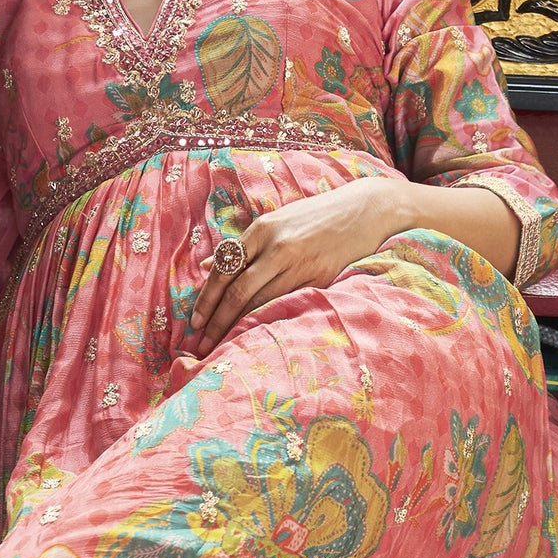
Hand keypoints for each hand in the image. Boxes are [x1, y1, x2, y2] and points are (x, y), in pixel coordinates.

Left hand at [189, 176, 411, 354]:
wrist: (363, 211)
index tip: (194, 322)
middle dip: (216, 320)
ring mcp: (300, 265)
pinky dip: (268, 321)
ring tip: (222, 346)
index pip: (224, 270)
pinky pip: (286, 305)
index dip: (206, 299)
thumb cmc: (314, 216)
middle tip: (201, 344)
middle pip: (238, 291)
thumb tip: (209, 265)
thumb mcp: (275, 222)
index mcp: (261, 229)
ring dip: (238, 327)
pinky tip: (255, 337)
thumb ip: (242, 245)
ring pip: (261, 302)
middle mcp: (277, 247)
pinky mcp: (320, 280)